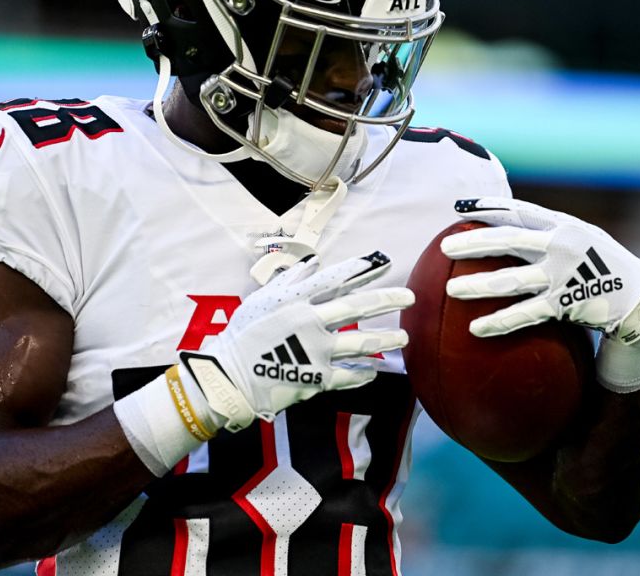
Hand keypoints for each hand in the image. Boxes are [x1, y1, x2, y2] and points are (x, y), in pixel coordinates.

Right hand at [180, 252, 412, 430]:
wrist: (230, 377)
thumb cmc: (242, 336)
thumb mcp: (261, 301)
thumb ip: (290, 283)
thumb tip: (314, 264)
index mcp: (295, 300)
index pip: (335, 279)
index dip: (360, 269)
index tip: (382, 261)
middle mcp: (310, 322)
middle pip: (356, 307)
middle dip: (386, 299)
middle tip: (409, 297)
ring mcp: (316, 351)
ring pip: (360, 343)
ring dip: (385, 339)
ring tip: (403, 338)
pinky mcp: (317, 378)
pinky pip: (348, 375)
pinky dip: (363, 373)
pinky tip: (374, 370)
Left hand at [441, 198, 639, 344]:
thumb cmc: (605, 268)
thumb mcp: (584, 240)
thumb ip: (553, 235)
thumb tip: (511, 231)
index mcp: (565, 226)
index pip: (520, 212)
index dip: (489, 208)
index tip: (460, 209)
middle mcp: (563, 245)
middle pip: (510, 240)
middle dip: (474, 242)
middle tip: (444, 247)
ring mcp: (564, 275)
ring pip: (512, 279)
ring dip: (478, 285)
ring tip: (449, 290)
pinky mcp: (566, 304)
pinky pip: (525, 314)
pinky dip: (499, 321)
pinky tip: (476, 328)